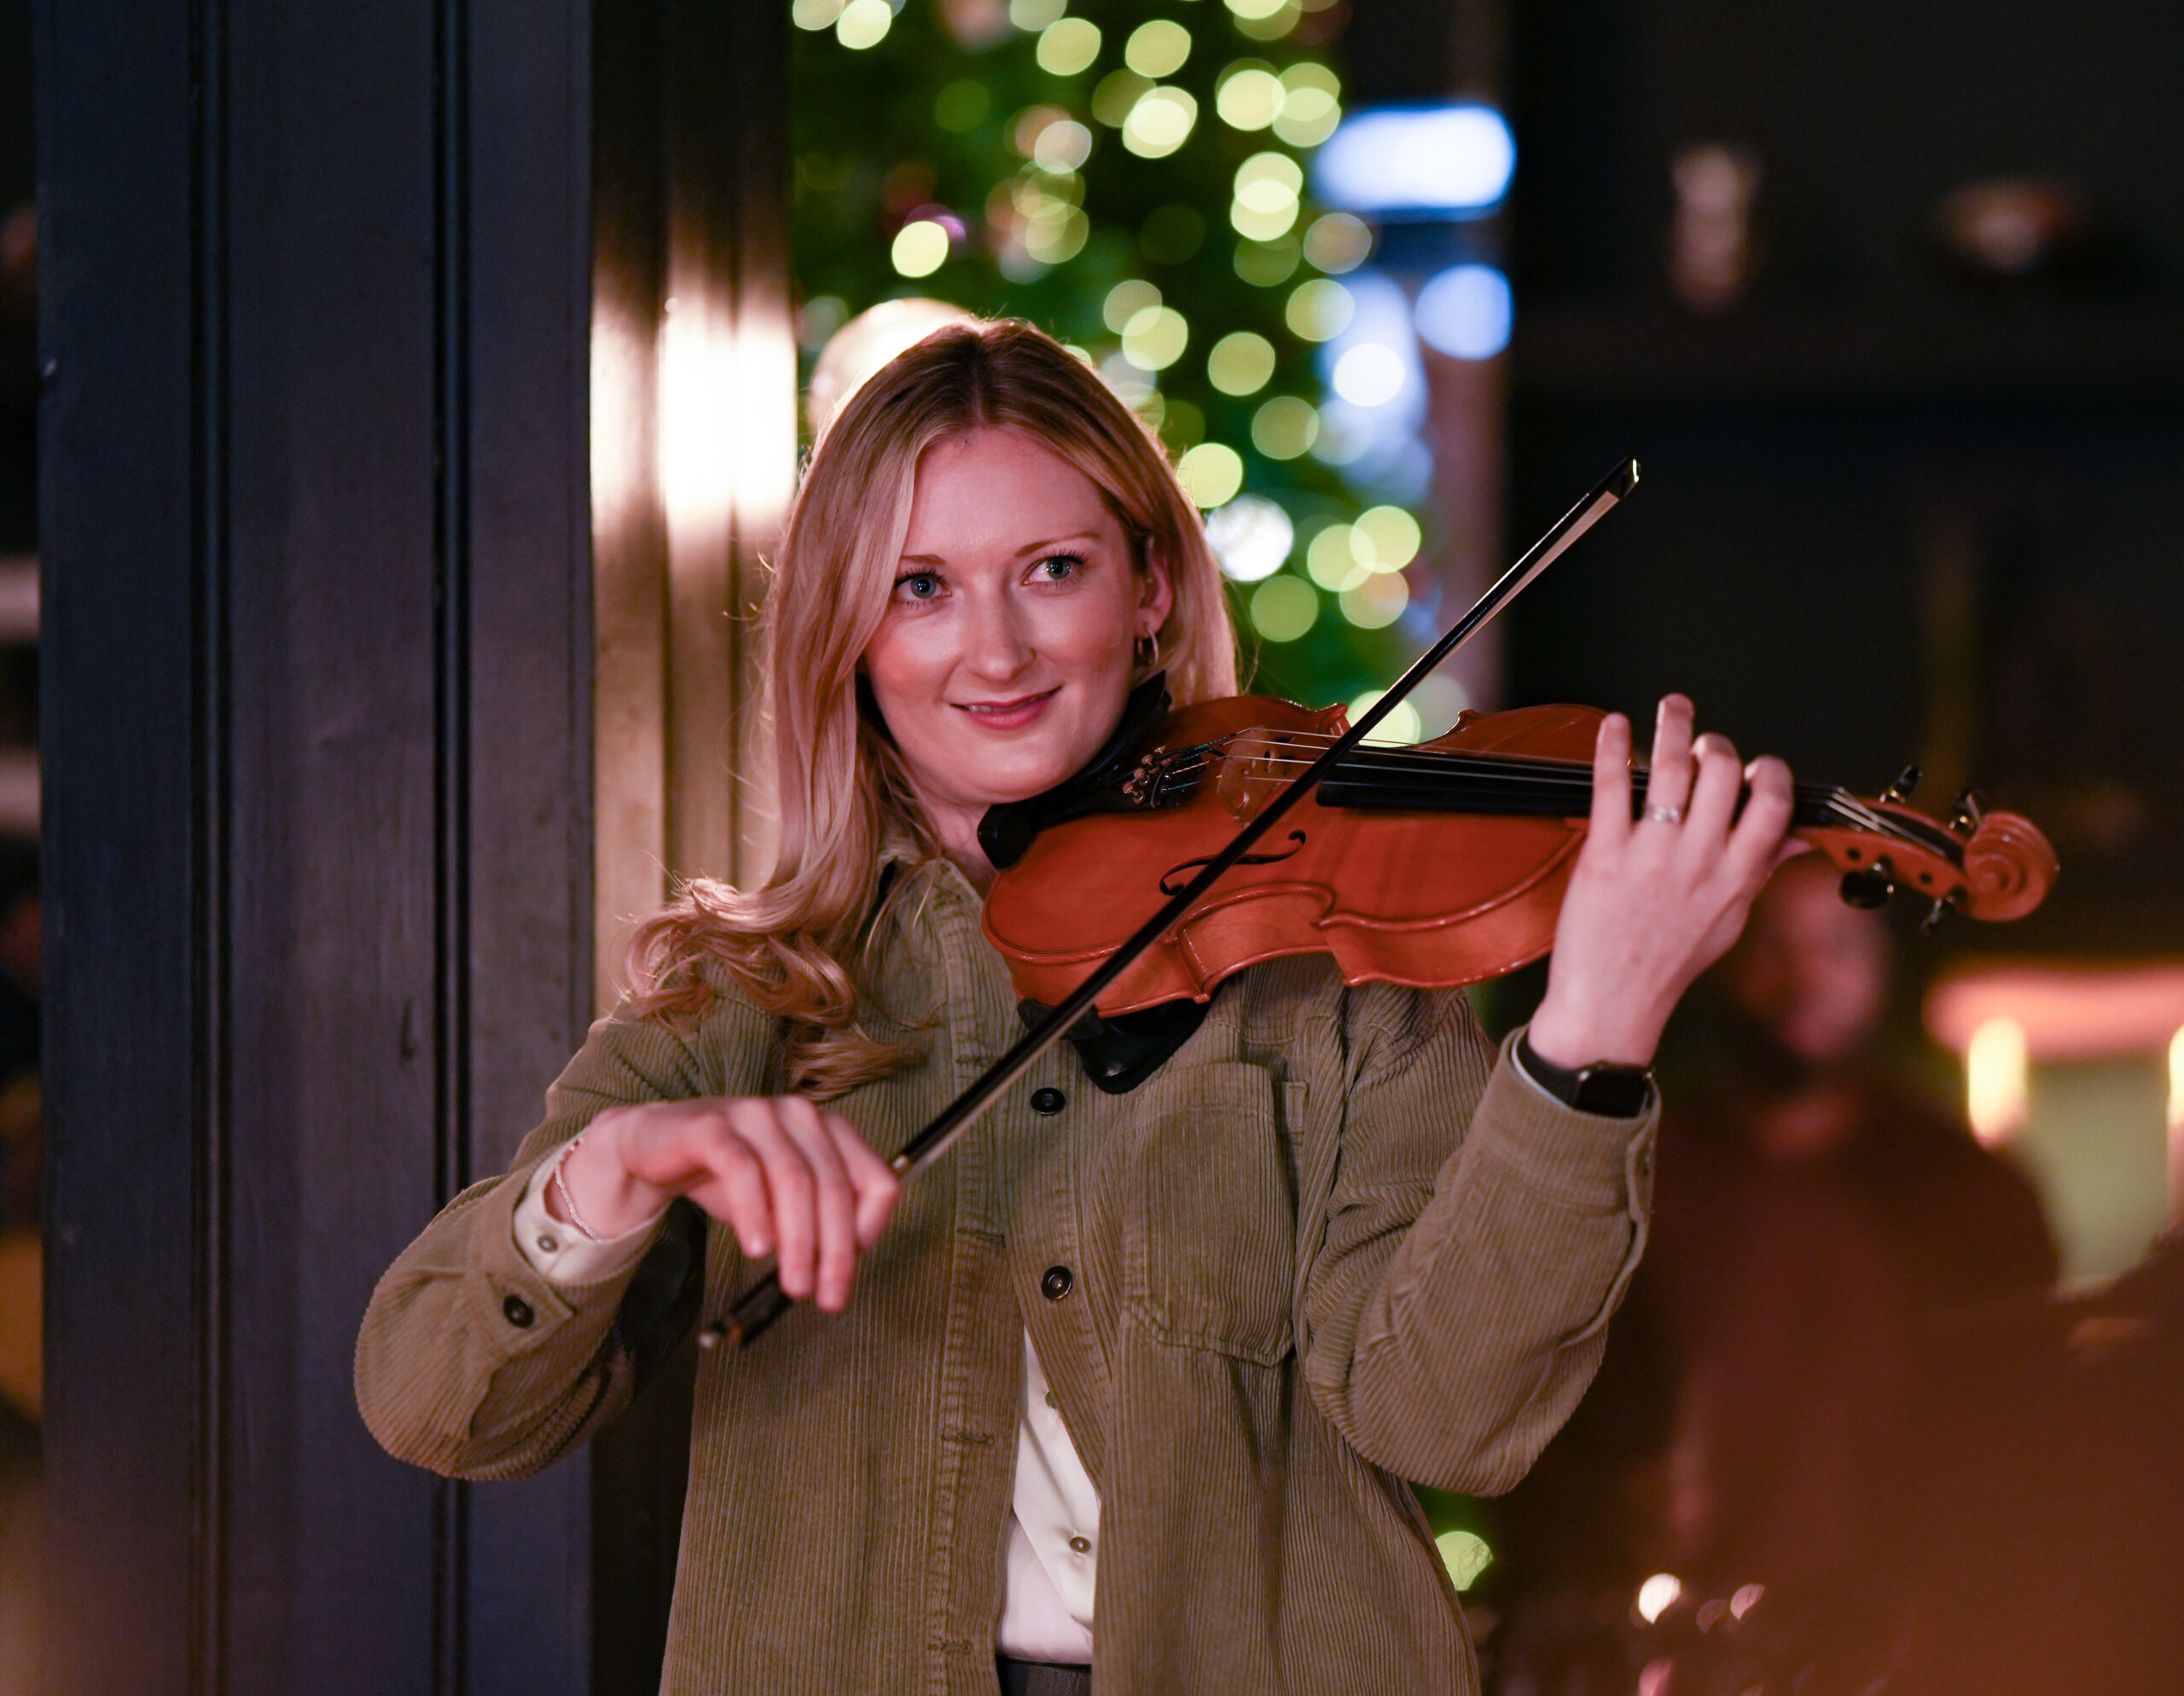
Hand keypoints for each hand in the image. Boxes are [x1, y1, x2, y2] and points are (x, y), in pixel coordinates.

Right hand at [549, 1096, 901, 1310]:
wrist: (655, 1148)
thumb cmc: (731, 1176)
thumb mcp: (785, 1201)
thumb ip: (818, 1221)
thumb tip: (844, 1263)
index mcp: (832, 1130)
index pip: (878, 1180)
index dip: (871, 1229)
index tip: (851, 1269)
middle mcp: (801, 1115)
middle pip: (835, 1186)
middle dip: (835, 1250)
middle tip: (826, 1297)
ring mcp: (757, 1113)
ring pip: (794, 1179)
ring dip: (799, 1241)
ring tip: (795, 1285)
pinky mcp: (713, 1125)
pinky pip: (742, 1168)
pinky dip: (755, 1212)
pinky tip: (757, 1249)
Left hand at [1527, 694, 1800, 1069]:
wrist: (1611, 1004)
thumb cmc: (1669, 963)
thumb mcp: (1730, 920)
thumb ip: (1762, 869)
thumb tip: (1800, 834)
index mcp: (1736, 877)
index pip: (1774, 805)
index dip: (1770, 773)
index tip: (1758, 764)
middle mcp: (1699, 861)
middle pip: (1723, 773)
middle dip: (1718, 746)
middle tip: (1704, 744)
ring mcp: (1651, 855)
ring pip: (1670, 769)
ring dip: (1674, 726)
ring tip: (1673, 706)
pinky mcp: (1604, 854)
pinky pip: (1610, 785)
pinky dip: (1611, 746)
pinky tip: (1613, 724)